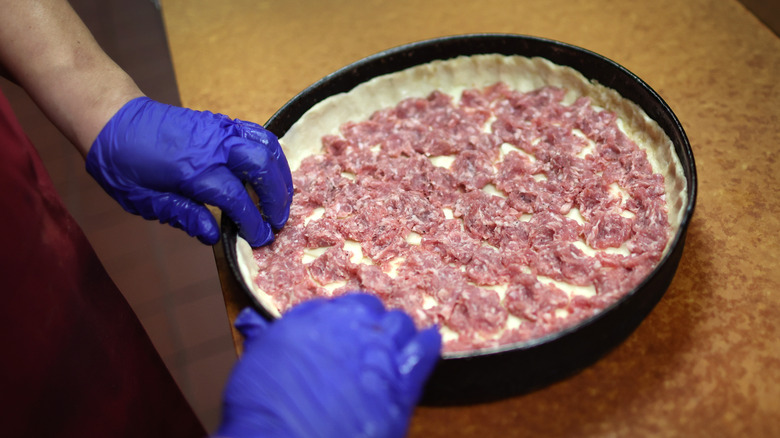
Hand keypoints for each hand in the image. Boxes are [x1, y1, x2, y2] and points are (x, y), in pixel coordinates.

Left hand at [86, 97, 292, 245]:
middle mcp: (211, 147)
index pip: (237, 199)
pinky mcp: (221, 122)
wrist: (112, 120)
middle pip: (261, 168)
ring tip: (283, 197)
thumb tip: (214, 235)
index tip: (262, 239)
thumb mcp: (145, 201)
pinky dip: (270, 152)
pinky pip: (256, 133)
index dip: (254, 222)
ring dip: (280, 173)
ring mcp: (219, 130)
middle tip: (279, 220)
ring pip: (265, 146)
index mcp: (191, 171)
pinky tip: (271, 170)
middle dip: (277, 196)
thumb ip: (183, 215)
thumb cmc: (122, 165)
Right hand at [216, 294, 441, 437]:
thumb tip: (265, 328)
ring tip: (393, 345)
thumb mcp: (257, 361)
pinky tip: (428, 341)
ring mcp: (379, 353)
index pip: (339, 305)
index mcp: (312, 319)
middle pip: (371, 311)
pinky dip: (427, 344)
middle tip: (365, 341)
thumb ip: (270, 339)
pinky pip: (424, 352)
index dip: (344, 319)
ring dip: (396, 333)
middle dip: (369, 323)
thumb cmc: (262, 409)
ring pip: (400, 325)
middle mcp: (349, 328)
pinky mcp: (401, 384)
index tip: (343, 330)